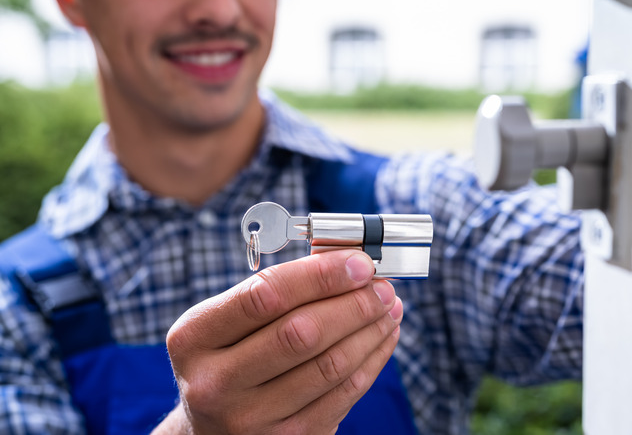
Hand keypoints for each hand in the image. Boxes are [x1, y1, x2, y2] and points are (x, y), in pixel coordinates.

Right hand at [156, 250, 402, 434]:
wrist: (211, 429)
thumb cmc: (228, 360)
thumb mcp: (227, 323)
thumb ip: (277, 292)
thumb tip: (345, 262)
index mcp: (193, 338)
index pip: (265, 295)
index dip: (320, 275)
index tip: (358, 262)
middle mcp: (215, 383)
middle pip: (302, 333)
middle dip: (353, 303)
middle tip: (382, 286)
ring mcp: (251, 419)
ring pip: (330, 365)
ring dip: (370, 330)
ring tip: (389, 307)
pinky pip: (344, 395)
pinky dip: (372, 359)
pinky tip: (383, 336)